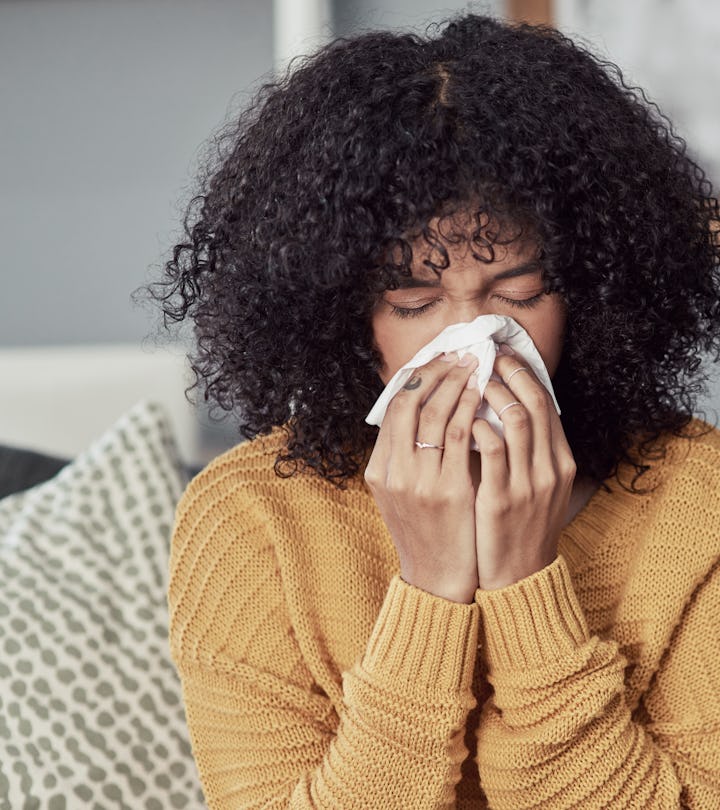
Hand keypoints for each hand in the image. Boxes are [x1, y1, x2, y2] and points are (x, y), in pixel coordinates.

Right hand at [365, 353, 481, 602]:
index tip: (438, 360)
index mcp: (379, 470)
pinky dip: (469, 409)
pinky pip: (459, 436)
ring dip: (456, 383)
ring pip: (434, 414)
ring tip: (475, 365)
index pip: (392, 408)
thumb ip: (404, 457)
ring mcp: (418, 482)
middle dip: (436, 372)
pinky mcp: (448, 491)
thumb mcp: (400, 495)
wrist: (436, 579)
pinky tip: (482, 395)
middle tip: (459, 354)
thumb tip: (422, 412)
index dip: (416, 377)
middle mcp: (393, 473)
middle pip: (408, 403)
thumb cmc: (425, 532)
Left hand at [472, 352, 575, 589]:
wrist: (519, 576)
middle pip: (535, 403)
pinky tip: (462, 421)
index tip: (502, 356)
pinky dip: (477, 428)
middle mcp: (550, 469)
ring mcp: (528, 484)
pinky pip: (491, 451)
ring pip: (516, 419)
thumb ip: (528, 451)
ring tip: (470, 382)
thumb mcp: (537, 486)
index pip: (547, 403)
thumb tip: (507, 409)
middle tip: (484, 357)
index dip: (524, 373)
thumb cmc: (520, 525)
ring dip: (492, 394)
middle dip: (509, 372)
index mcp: (560, 462)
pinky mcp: (501, 500)